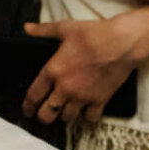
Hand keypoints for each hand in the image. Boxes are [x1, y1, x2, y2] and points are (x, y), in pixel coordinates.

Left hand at [22, 17, 142, 128]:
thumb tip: (27, 28)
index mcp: (53, 71)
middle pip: (48, 113)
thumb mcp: (64, 28)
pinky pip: (90, 119)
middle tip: (43, 116)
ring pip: (67, 118)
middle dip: (43, 117)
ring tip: (63, 113)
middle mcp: (66, 88)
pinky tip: (84, 118)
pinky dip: (86, 121)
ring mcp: (83, 96)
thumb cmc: (93, 35)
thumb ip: (43, 30)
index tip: (26, 111)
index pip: (33, 95)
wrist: (122, 43)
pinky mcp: (101, 100)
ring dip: (64, 117)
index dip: (27, 106)